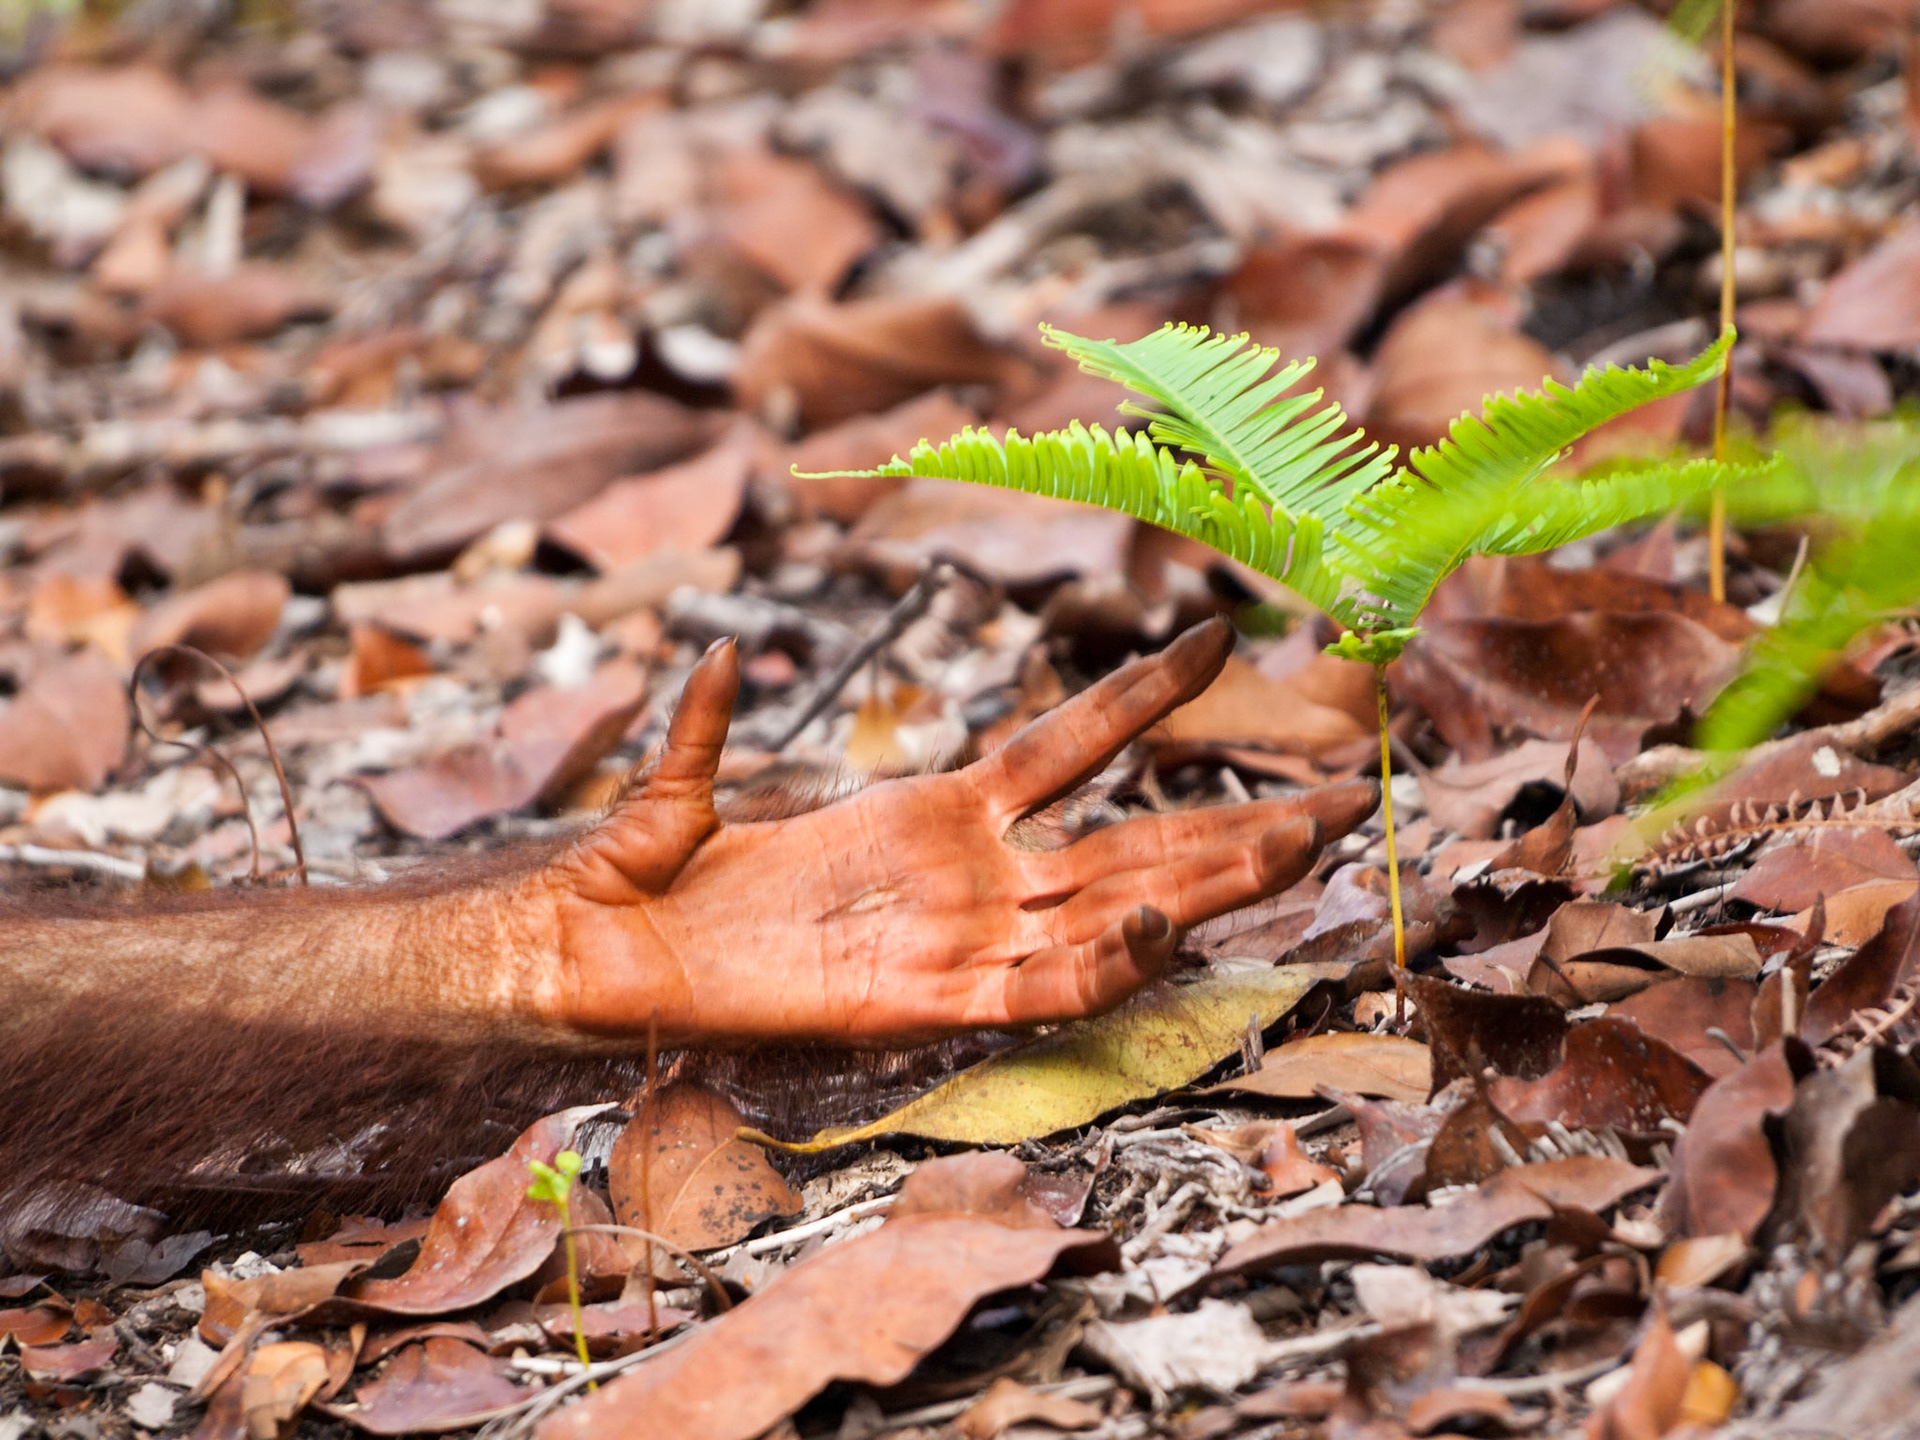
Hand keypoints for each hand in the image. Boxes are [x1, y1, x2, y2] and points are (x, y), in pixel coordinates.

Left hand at [532, 618, 1376, 1044]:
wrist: (592, 960)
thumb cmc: (643, 879)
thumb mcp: (681, 790)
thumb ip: (706, 728)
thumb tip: (714, 653)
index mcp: (932, 811)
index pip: (1066, 744)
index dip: (1141, 696)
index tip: (1218, 641)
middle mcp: (967, 875)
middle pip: (1129, 841)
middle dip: (1236, 826)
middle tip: (1341, 796)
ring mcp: (955, 937)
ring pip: (1111, 910)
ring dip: (1206, 885)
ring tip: (1302, 845)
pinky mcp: (924, 1003)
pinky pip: (1041, 988)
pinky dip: (1102, 964)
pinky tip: (1160, 926)